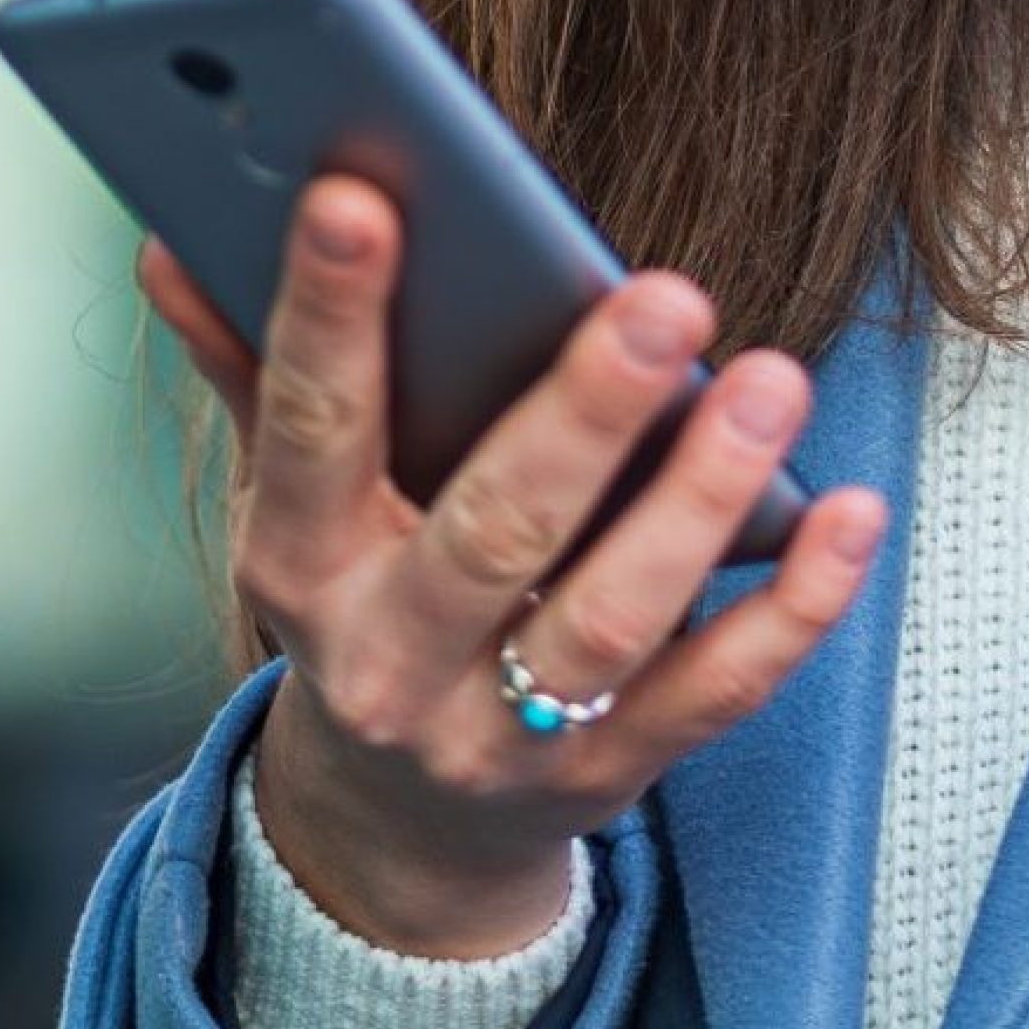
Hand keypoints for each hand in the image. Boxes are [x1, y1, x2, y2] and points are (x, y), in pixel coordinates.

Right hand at [134, 175, 891, 956]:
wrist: (390, 837)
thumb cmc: (359, 601)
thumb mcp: (288, 501)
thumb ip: (252, 366)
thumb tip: (175, 238)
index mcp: (300, 566)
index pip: (310, 427)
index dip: (328, 312)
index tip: (360, 192)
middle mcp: (392, 661)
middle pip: (493, 533)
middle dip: (584, 413)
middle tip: (670, 293)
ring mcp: (504, 734)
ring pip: (611, 620)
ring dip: (700, 501)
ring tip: (772, 383)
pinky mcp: (613, 776)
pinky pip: (717, 692)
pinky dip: (793, 607)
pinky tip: (853, 514)